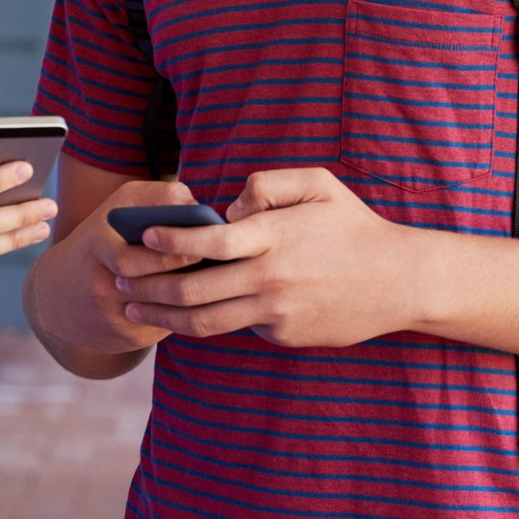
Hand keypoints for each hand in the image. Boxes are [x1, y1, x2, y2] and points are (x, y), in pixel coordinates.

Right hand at [33, 180, 204, 357]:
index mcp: (97, 246)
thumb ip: (157, 197)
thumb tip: (197, 205)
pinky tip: (201, 301)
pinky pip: (161, 327)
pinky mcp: (122, 337)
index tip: (200, 247)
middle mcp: (99, 283)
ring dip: (189, 297)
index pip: (134, 256)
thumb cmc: (103, 239)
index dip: (170, 253)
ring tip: (216, 280)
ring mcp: (109, 314)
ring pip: (161, 310)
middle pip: (151, 286)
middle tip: (218, 266)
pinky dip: (182, 314)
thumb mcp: (119, 207)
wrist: (58, 296)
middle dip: (185, 276)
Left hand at [115, 168, 414, 347]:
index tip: (144, 238)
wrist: (399, 281)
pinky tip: (186, 315)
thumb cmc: (354, 227)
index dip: (169, 242)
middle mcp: (270, 277)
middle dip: (148, 285)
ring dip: (162, 315)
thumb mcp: (320, 184)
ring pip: (205, 321)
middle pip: (193, 288)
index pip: (208, 242)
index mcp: (274, 236)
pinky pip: (238, 327)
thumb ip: (269, 183)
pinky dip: (208, 321)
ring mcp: (275, 310)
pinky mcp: (283, 335)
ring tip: (136, 308)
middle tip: (119, 280)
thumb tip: (229, 206)